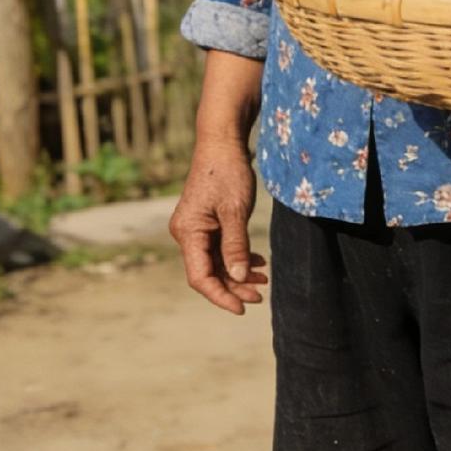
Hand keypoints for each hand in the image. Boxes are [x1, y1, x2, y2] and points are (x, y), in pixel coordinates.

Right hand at [169, 137, 268, 314]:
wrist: (222, 142)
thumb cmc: (228, 172)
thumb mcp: (235, 210)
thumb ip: (235, 245)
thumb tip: (238, 276)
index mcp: (188, 232)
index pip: (200, 277)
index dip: (221, 295)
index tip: (243, 307)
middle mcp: (187, 233)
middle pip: (209, 272)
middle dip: (234, 286)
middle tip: (261, 294)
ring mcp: (196, 228)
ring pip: (216, 261)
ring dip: (239, 272)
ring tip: (264, 279)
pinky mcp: (206, 222)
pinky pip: (220, 248)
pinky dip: (238, 256)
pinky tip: (258, 262)